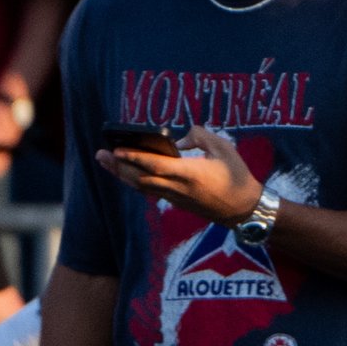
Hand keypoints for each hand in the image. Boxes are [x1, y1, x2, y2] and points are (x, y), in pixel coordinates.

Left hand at [98, 125, 263, 223]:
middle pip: (141, 178)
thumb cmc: (237, 176)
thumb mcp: (224, 148)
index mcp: (190, 173)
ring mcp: (176, 198)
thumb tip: (178, 140)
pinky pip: (151, 191)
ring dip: (122, 175)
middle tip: (101, 154)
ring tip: (107, 162)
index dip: (134, 157)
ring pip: (143, 186)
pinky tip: (127, 174)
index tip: (117, 149)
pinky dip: (135, 182)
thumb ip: (200, 137)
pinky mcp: (178, 203)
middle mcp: (178, 187)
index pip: (155, 165)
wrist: (245, 209)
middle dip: (119, 167)